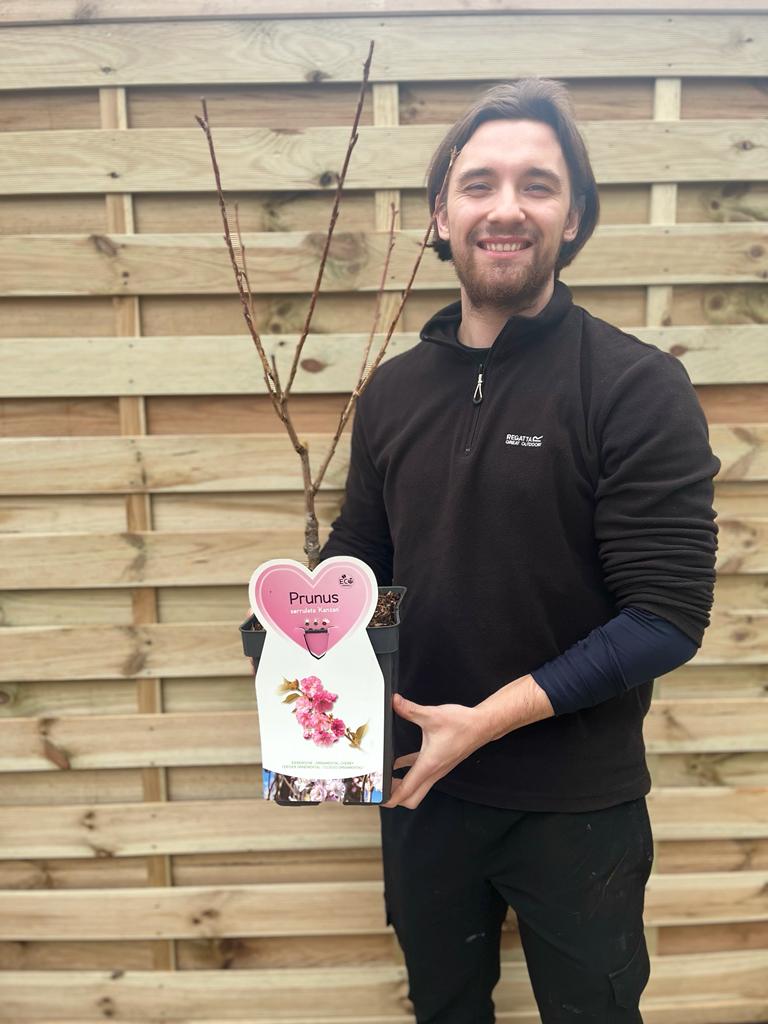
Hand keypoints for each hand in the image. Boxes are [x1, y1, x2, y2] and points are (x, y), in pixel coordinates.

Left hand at [382, 693, 489, 810]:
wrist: (482, 726)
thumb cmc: (461, 724)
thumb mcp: (432, 715)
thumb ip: (410, 710)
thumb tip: (394, 702)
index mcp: (428, 765)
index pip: (406, 791)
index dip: (389, 797)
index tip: (376, 797)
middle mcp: (433, 772)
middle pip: (411, 798)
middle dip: (394, 797)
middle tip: (378, 788)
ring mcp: (437, 769)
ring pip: (417, 788)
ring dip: (401, 787)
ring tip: (384, 779)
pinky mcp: (438, 762)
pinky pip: (420, 774)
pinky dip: (407, 772)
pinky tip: (396, 763)